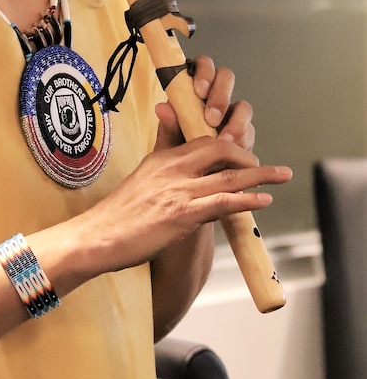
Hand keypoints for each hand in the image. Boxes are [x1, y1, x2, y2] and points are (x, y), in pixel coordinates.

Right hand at [84, 134, 290, 274]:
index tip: (244, 153)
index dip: (228, 144)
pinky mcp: (182, 214)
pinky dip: (248, 200)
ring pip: (230, 175)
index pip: (203, 140)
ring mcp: (178, 190)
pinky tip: (264, 200)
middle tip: (266, 166)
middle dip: (249, 154)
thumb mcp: (140, 178)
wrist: (97, 238)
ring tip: (282, 175)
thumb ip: (159, 162)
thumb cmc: (117, 215)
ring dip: (261, 174)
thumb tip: (171, 153)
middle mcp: (172, 168)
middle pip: (220, 148)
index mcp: (162, 158)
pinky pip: (224, 202)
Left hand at [154, 54, 254, 152]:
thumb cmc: (175, 153)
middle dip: (221, 96)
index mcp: (193, 89)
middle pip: (227, 79)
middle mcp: (215, 97)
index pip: (203, 65)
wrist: (185, 178)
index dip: (205, 72)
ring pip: (243, 106)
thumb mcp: (167, 141)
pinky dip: (242, 141)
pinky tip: (232, 151)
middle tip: (211, 118)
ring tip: (223, 140)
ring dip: (236, 122)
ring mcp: (231, 114)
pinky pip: (249, 131)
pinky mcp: (243, 133)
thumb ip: (168, 125)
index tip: (199, 90)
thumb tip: (162, 108)